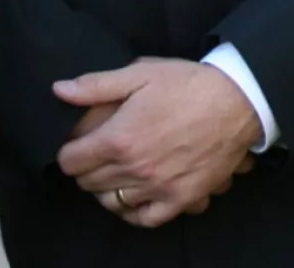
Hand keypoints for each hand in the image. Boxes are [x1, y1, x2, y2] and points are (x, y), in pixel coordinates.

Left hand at [53, 58, 261, 226]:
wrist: (235, 102)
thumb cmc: (185, 84)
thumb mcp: (139, 73)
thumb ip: (95, 85)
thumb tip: (59, 91)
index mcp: (119, 138)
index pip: (71, 161)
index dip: (68, 151)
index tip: (75, 144)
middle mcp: (134, 170)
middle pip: (89, 183)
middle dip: (85, 168)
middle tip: (94, 153)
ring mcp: (157, 189)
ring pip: (112, 203)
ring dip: (105, 189)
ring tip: (112, 173)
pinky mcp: (180, 201)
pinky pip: (144, 219)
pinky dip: (133, 212)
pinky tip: (134, 196)